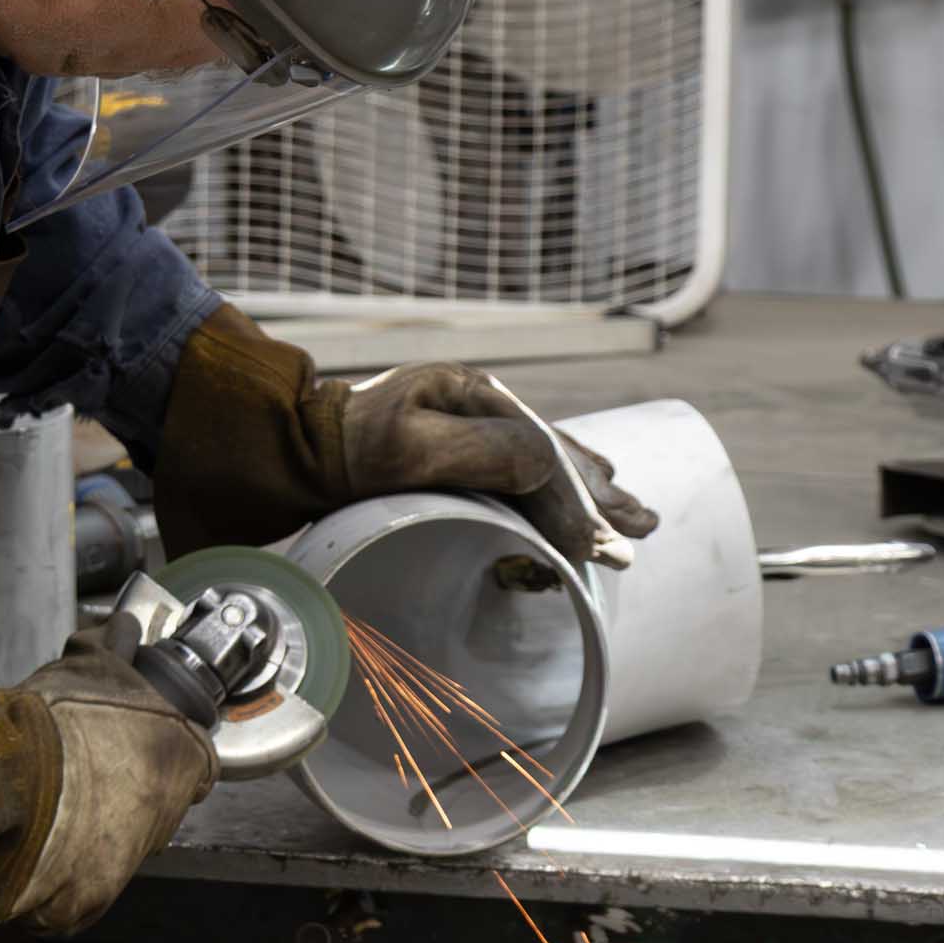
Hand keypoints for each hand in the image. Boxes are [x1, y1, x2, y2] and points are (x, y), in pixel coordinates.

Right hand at [0, 627, 215, 934]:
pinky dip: (67, 865)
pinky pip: (85, 883)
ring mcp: (134, 859)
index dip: (166, 749)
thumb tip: (121, 626)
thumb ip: (113, 647)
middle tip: (88, 773)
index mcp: (186, 757)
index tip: (136, 744)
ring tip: (58, 804)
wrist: (15, 785)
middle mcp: (170, 814)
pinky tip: (40, 839)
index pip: (198, 761)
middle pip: (161, 804)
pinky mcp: (92, 900)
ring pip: (125, 843)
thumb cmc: (59, 724)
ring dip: (100, 827)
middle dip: (131, 791)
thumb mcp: (92, 667)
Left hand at [340, 363, 658, 564]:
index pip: (543, 455)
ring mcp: (471, 427)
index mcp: (478, 395)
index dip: (575, 503)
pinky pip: (524, 473)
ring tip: (633, 515)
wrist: (298, 449)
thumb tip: (547, 468)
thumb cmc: (350, 449)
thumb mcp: (413, 447)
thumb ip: (485, 453)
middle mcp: (482, 406)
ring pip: (548, 463)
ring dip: (592, 493)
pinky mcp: (457, 452)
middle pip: (556, 455)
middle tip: (645, 527)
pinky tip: (578, 502)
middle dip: (601, 496)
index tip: (601, 548)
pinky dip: (560, 491)